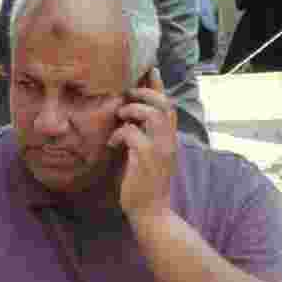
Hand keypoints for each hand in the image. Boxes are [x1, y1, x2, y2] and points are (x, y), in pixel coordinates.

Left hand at [109, 67, 177, 227]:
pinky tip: (111, 144)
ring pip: (151, 113)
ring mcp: (160, 149)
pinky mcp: (146, 159)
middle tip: (126, 95)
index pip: (168, 105)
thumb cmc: (144, 184)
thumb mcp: (147, 156)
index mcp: (170, 139)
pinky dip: (118, 134)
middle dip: (144, 92)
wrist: (151, 213)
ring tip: (120, 118)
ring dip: (132, 110)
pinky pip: (131, 133)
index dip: (158, 85)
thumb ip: (143, 135)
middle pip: (163, 103)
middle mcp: (169, 141)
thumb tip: (126, 117)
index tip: (148, 68)